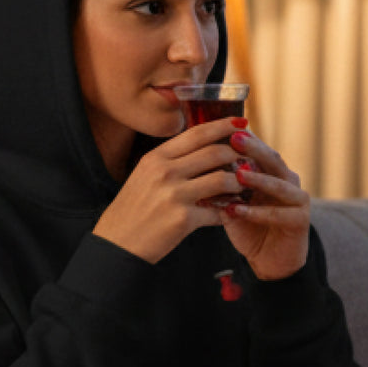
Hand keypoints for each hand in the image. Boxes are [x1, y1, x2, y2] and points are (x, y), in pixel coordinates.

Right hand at [91, 118, 241, 264]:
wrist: (118, 243)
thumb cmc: (133, 211)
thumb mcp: (144, 176)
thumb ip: (170, 162)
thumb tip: (202, 150)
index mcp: (156, 158)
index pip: (196, 133)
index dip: (223, 125)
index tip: (241, 123)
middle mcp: (165, 171)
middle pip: (214, 152)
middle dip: (238, 154)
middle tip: (249, 159)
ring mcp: (174, 194)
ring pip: (221, 179)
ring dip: (238, 182)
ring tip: (244, 186)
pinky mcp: (183, 219)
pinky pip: (217, 211)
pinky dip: (229, 211)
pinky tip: (233, 211)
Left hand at [219, 128, 310, 281]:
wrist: (269, 261)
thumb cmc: (249, 229)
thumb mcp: (231, 203)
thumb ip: (221, 186)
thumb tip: (197, 165)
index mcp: (271, 172)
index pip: (257, 149)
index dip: (240, 139)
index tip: (219, 129)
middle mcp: (287, 180)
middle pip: (271, 158)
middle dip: (253, 148)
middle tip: (234, 138)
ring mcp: (297, 198)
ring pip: (278, 183)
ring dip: (258, 178)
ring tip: (237, 174)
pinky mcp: (301, 220)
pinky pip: (277, 213)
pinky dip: (257, 212)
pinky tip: (238, 210)